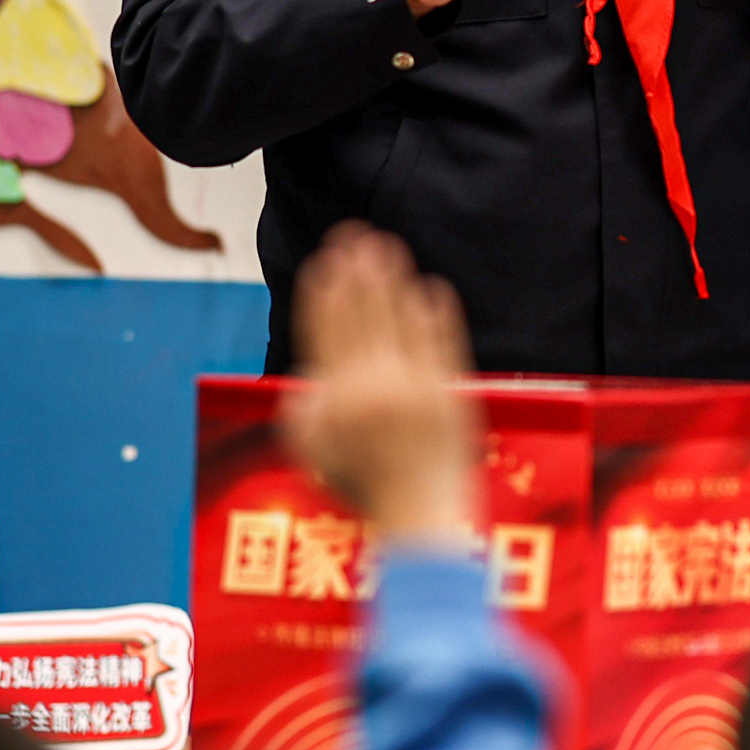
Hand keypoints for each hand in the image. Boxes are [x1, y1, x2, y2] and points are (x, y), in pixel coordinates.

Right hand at [282, 227, 478, 540]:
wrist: (418, 513)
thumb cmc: (363, 483)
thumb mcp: (313, 449)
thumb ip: (302, 406)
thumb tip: (306, 367)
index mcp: (333, 399)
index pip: (325, 330)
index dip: (325, 292)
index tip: (325, 261)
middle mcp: (370, 388)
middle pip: (361, 315)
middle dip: (356, 272)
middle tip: (355, 236)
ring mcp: (412, 389)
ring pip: (399, 321)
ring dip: (392, 280)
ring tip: (388, 248)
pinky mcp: (448, 393)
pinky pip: (440, 342)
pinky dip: (434, 314)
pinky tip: (430, 288)